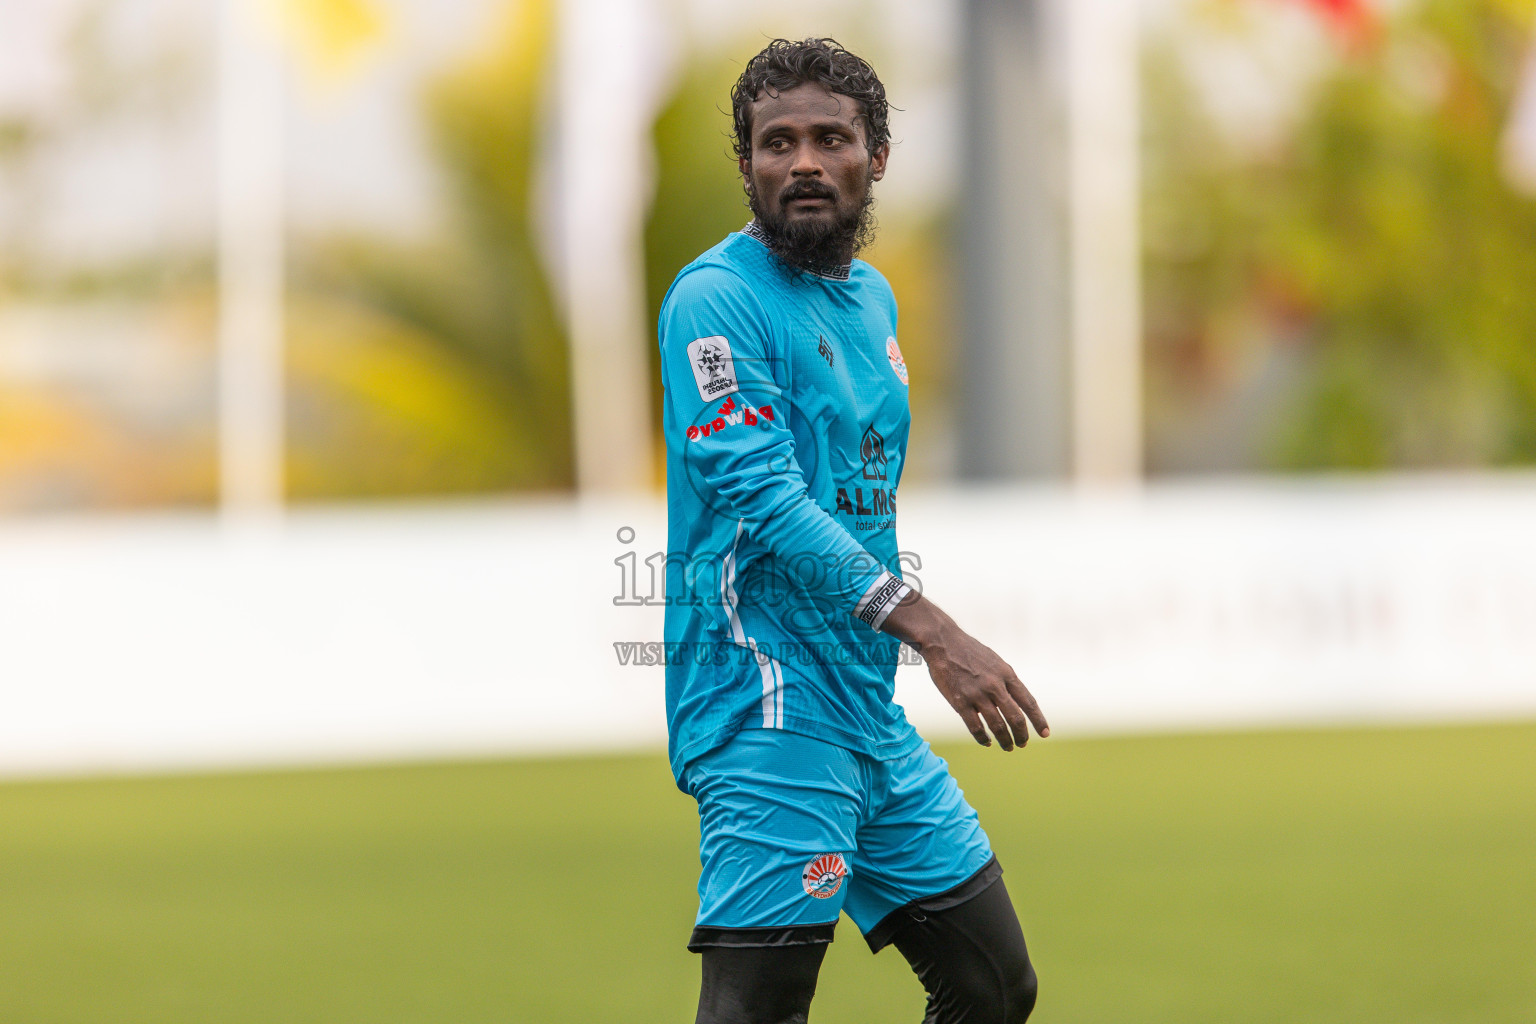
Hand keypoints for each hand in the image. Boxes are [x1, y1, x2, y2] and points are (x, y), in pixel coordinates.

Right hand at [880, 593, 1048, 749]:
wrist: (943, 643)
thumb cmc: (969, 652)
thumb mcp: (995, 662)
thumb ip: (1005, 681)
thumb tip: (1013, 703)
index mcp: (1006, 674)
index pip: (1028, 702)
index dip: (1038, 720)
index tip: (1045, 733)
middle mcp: (995, 686)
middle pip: (1015, 718)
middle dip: (1022, 735)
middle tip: (1023, 744)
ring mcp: (977, 695)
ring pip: (997, 726)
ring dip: (1005, 741)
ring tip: (1007, 747)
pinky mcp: (960, 702)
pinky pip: (975, 727)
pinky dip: (983, 738)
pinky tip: (986, 742)